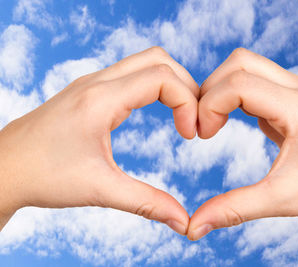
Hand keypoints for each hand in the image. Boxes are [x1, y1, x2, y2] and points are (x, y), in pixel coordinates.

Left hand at [0, 47, 198, 234]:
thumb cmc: (43, 177)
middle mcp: (96, 82)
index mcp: (100, 99)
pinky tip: (157, 110)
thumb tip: (183, 222)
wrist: (2, 169)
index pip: (162, 77)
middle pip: (158, 60)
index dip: (187, 102)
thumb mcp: (100, 189)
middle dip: (186, 85)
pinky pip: (130, 73)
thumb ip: (147, 203)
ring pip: (145, 62)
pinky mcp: (89, 90)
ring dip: (170, 83)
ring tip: (180, 115)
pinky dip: (153, 85)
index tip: (190, 136)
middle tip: (192, 120)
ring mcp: (92, 82)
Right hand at [187, 48, 297, 265]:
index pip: (239, 84)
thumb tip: (194, 227)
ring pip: (248, 66)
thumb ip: (233, 209)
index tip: (202, 136)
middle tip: (203, 126)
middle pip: (240, 62)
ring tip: (214, 123)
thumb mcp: (281, 200)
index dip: (209, 105)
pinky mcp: (296, 97)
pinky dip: (237, 95)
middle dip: (211, 89)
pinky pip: (259, 80)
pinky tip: (235, 121)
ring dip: (223, 89)